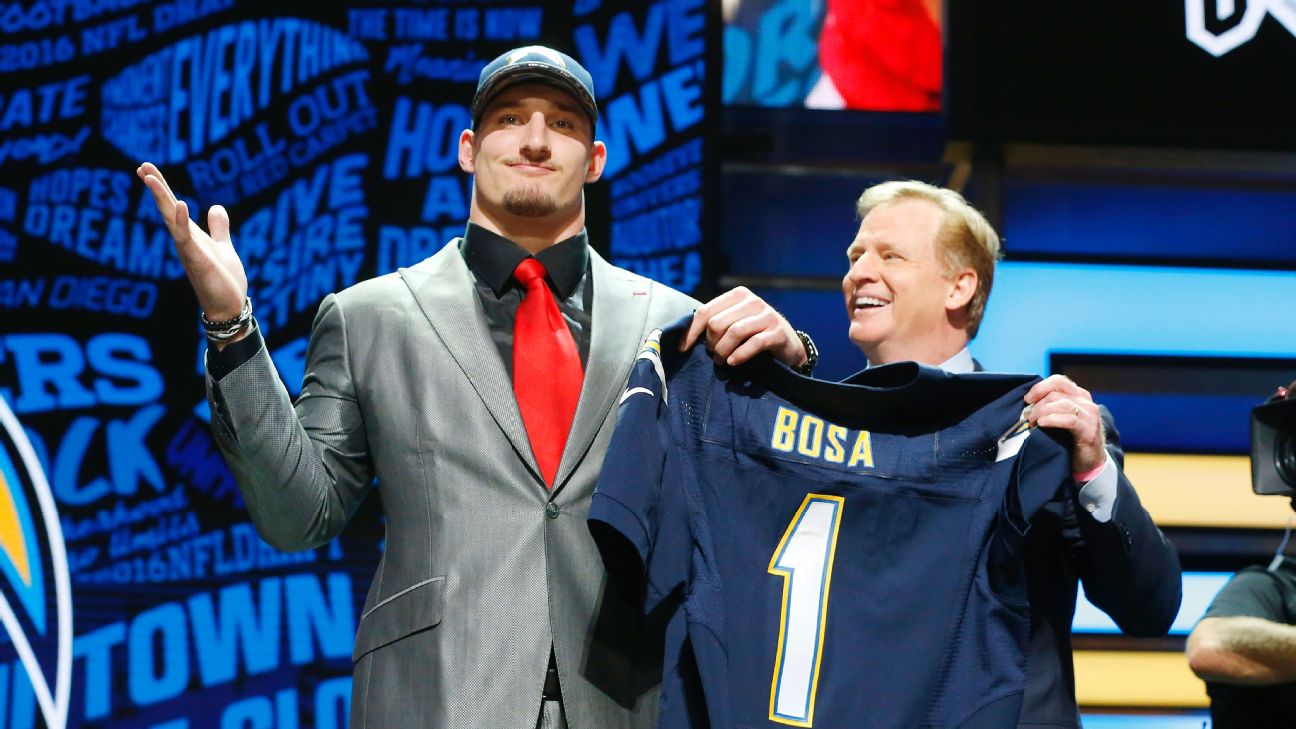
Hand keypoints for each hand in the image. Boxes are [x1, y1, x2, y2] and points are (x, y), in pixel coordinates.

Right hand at [136, 162, 246, 323]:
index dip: (161, 187)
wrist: (230, 307)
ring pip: (170, 220)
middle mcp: (184, 241)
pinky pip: (186, 238)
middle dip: (156, 187)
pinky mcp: (196, 260)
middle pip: (166, 208)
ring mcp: (188, 250)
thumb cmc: (223, 280)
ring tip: (150, 177)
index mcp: (191, 235)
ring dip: (161, 198)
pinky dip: (180, 221)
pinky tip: (179, 203)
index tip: (146, 168)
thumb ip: (218, 228)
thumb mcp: (223, 247)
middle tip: (141, 166)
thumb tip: (216, 207)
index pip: (172, 206)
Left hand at [681, 286, 806, 367]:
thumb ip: (716, 322)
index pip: (705, 311)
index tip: (683, 348)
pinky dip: (739, 355)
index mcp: (738, 295)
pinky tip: (733, 362)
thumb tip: (685, 336)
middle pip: (717, 323)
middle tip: (714, 356)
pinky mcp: (777, 332)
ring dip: (723, 351)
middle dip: (711, 344)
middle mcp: (752, 301)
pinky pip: (753, 343)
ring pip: (733, 332)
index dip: (691, 331)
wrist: (788, 345)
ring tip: (722, 361)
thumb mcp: (735, 322)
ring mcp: (767, 315)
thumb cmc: (755, 334)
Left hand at [1024, 374, 1106, 473]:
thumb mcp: (1061, 417)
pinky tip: (1041, 424)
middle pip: (1056, 394)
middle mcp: (1086, 402)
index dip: (1039, 388)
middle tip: (1027, 417)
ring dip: (1042, 412)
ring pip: (1062, 404)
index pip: (1058, 381)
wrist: (1090, 461)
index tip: (1027, 399)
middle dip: (1037, 405)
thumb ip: (1051, 406)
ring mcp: (1089, 415)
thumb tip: (1027, 403)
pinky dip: (1052, 420)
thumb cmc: (1071, 438)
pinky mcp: (1089, 430)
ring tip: (1032, 423)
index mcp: (1079, 395)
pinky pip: (1069, 420)